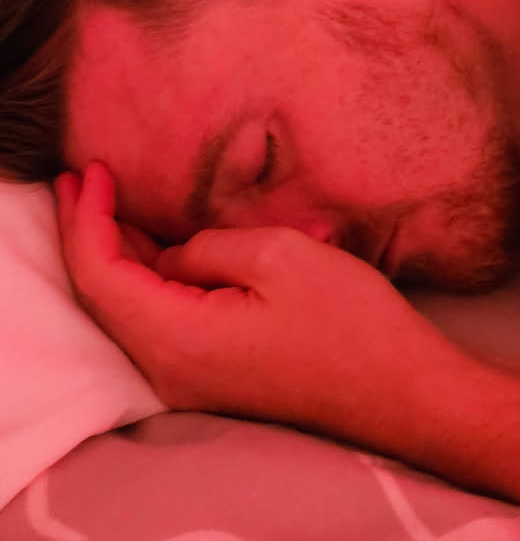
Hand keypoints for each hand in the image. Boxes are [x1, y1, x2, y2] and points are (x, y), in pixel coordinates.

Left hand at [57, 163, 451, 438]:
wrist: (400, 391)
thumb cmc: (350, 324)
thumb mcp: (281, 256)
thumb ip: (211, 247)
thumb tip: (179, 254)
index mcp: (178, 339)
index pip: (101, 276)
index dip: (88, 219)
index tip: (91, 169)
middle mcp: (172, 369)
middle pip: (105, 296)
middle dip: (89, 233)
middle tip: (78, 179)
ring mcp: (193, 378)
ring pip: (133, 308)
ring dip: (119, 253)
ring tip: (106, 203)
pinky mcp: (217, 375)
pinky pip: (164, 320)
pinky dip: (151, 276)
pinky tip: (159, 244)